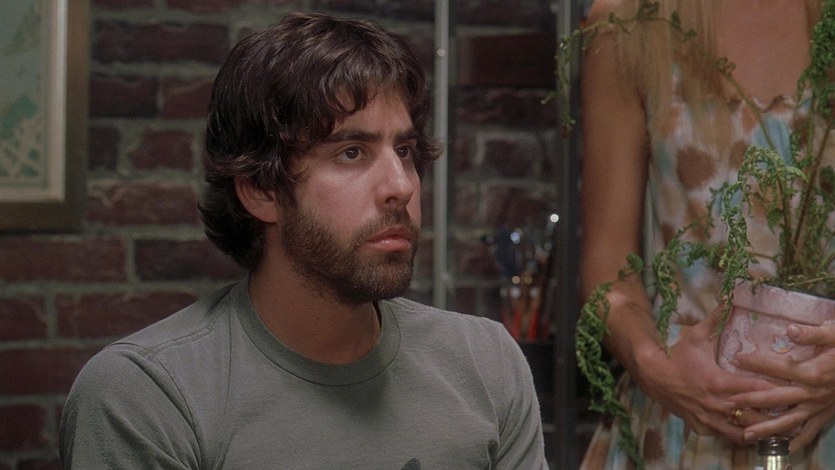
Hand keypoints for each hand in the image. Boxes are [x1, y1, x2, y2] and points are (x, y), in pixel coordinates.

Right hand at [633, 306, 774, 442]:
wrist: (653, 376)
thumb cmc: (677, 356)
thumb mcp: (696, 336)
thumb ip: (716, 318)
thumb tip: (729, 297)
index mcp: (718, 382)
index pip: (754, 389)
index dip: (772, 390)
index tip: (786, 388)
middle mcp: (715, 403)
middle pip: (752, 416)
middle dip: (768, 413)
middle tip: (783, 408)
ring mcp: (707, 418)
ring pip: (740, 432)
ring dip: (754, 428)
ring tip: (768, 423)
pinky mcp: (700, 426)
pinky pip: (723, 435)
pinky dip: (734, 433)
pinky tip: (742, 427)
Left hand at [730, 321, 834, 450]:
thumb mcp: (832, 334)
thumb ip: (811, 334)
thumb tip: (790, 329)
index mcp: (812, 372)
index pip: (778, 368)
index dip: (756, 362)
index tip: (735, 358)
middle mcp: (813, 393)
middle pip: (776, 398)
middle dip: (750, 401)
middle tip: (727, 403)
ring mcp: (818, 407)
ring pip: (789, 421)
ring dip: (767, 429)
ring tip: (746, 434)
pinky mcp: (826, 415)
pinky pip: (810, 431)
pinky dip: (797, 441)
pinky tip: (783, 448)